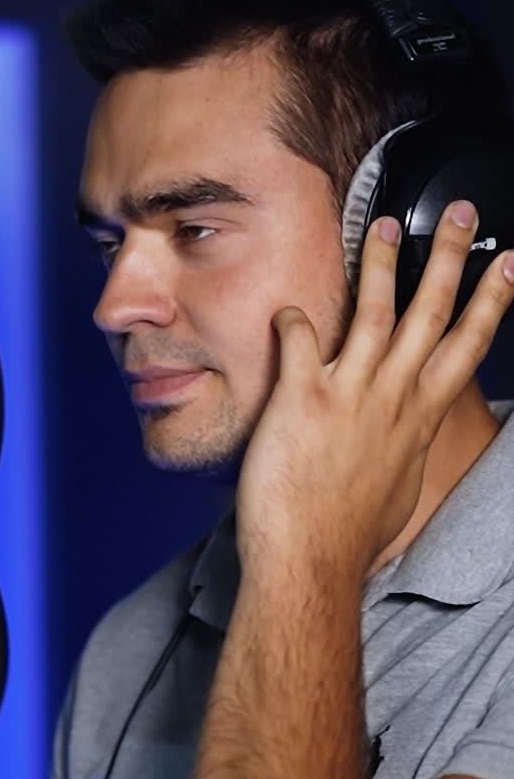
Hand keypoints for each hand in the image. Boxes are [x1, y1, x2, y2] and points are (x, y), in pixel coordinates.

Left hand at [235, 201, 513, 579]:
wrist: (312, 563)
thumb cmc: (351, 540)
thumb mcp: (400, 491)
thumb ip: (402, 452)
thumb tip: (401, 444)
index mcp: (419, 417)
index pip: (466, 347)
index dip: (491, 302)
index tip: (509, 265)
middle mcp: (393, 397)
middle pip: (431, 312)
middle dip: (450, 257)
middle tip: (461, 214)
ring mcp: (351, 394)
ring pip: (375, 312)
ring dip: (382, 264)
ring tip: (386, 225)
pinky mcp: (303, 399)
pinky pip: (299, 340)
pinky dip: (292, 319)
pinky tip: (287, 306)